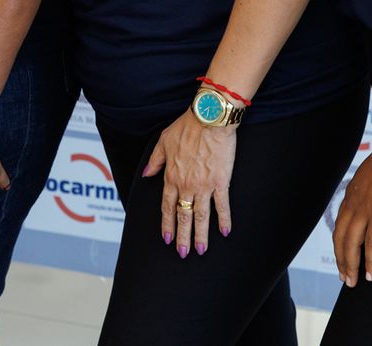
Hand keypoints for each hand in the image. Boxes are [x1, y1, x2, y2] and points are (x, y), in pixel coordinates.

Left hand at [143, 111, 236, 258]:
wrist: (209, 118)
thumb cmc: (186, 126)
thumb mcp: (163, 142)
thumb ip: (155, 161)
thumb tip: (146, 174)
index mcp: (171, 176)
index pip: (167, 206)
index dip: (166, 224)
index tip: (166, 239)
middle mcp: (186, 184)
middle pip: (183, 216)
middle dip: (182, 237)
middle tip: (183, 253)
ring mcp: (204, 185)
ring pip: (201, 216)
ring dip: (201, 235)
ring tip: (201, 250)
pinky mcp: (221, 181)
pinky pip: (222, 205)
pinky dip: (224, 219)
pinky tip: (225, 232)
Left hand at [332, 133, 371, 286]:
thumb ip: (369, 189)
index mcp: (350, 197)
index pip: (339, 225)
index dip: (338, 244)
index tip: (341, 257)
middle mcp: (352, 206)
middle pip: (340, 238)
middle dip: (341, 260)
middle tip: (344, 278)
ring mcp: (364, 211)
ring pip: (352, 245)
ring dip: (352, 265)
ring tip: (353, 282)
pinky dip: (371, 261)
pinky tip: (371, 274)